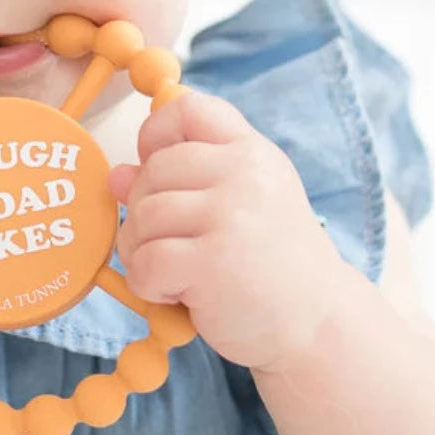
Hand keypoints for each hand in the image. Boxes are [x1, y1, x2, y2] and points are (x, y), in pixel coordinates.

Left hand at [109, 87, 347, 371]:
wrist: (318, 325)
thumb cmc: (270, 262)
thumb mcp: (239, 205)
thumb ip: (182, 183)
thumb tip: (116, 175)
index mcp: (251, 151)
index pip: (186, 109)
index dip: (156, 134)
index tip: (158, 168)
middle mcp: (243, 174)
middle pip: (153, 170)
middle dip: (145, 211)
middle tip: (171, 244)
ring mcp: (229, 215)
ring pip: (143, 217)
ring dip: (142, 252)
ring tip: (174, 274)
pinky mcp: (212, 262)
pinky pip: (145, 261)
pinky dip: (148, 284)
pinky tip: (177, 295)